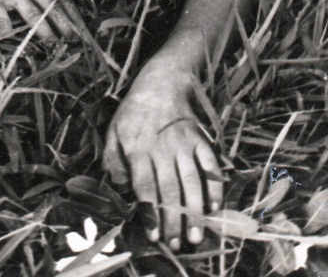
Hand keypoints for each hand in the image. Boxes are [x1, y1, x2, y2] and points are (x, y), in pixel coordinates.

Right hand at [0, 0, 90, 43]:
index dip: (73, 12)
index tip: (81, 26)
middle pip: (51, 6)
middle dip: (64, 24)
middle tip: (73, 39)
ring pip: (33, 13)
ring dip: (44, 30)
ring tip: (52, 41)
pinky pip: (2, 18)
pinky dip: (7, 29)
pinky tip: (10, 36)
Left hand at [103, 69, 222, 249]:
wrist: (162, 82)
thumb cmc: (134, 113)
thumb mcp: (114, 132)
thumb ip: (112, 161)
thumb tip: (117, 188)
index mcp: (138, 148)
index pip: (144, 186)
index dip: (150, 211)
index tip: (153, 234)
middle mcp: (162, 148)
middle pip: (169, 189)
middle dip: (174, 220)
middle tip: (177, 245)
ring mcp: (184, 143)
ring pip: (191, 181)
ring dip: (195, 211)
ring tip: (196, 236)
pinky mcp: (200, 139)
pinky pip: (210, 165)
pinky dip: (214, 187)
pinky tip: (214, 207)